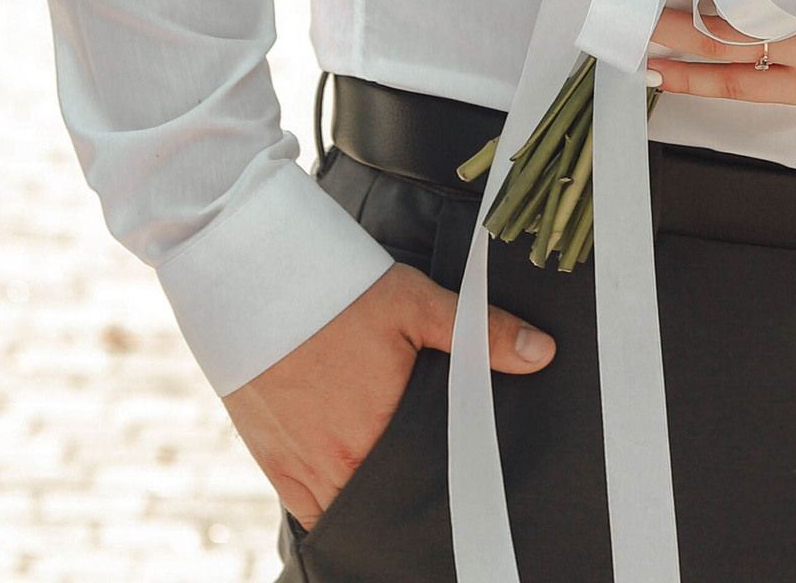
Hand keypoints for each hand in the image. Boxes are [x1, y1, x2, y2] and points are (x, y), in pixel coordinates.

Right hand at [221, 262, 554, 526]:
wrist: (252, 283)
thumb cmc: (337, 292)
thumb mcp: (416, 302)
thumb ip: (479, 333)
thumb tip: (542, 354)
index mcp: (380, 438)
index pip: (430, 487)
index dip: (451, 487)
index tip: (468, 487)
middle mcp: (340, 468)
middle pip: (391, 504)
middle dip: (413, 496)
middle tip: (436, 479)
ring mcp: (304, 473)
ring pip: (352, 513)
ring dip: (375, 502)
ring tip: (398, 484)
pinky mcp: (275, 468)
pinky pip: (313, 511)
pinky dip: (335, 506)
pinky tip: (356, 490)